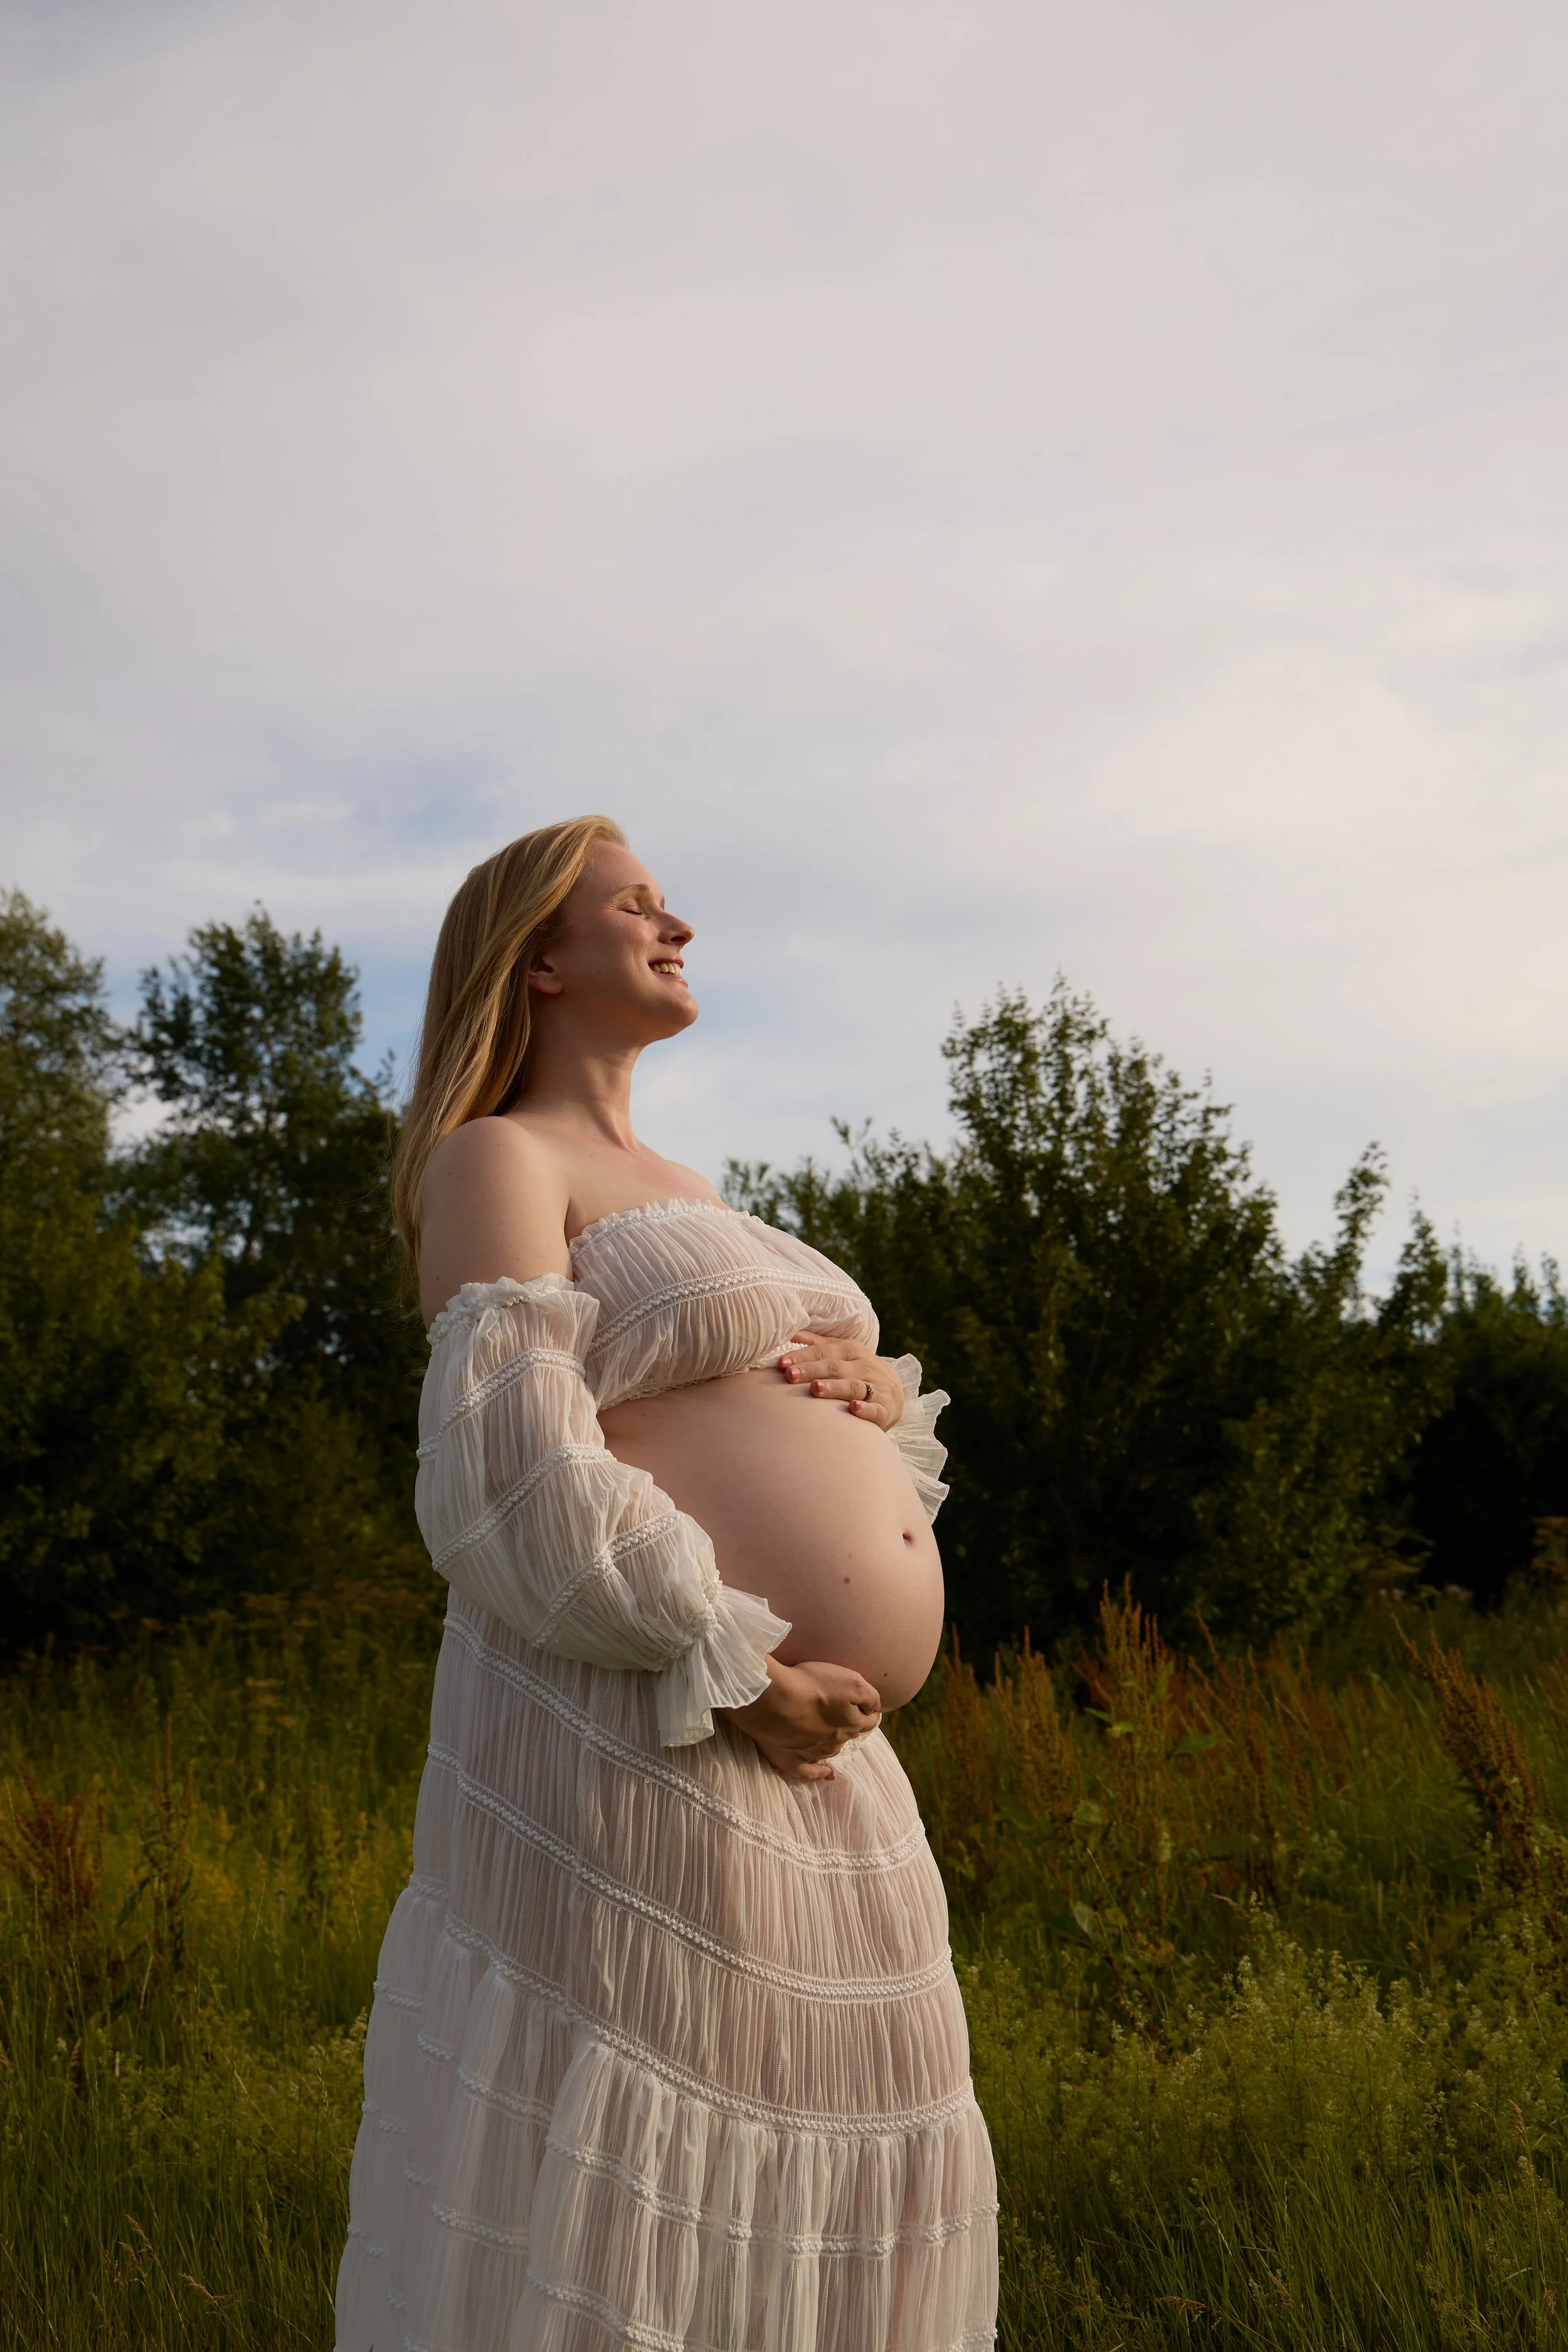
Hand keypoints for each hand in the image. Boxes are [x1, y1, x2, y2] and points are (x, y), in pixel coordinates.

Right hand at [720, 1658, 882, 1781]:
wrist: (773, 1699)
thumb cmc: (810, 1685)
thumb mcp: (851, 1681)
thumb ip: (869, 1696)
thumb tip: (875, 1708)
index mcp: (850, 1721)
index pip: (868, 1720)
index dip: (868, 1711)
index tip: (865, 1706)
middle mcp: (836, 1739)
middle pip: (849, 1734)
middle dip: (850, 1725)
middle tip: (842, 1714)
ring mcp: (813, 1752)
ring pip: (831, 1750)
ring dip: (834, 1743)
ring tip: (829, 1734)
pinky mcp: (791, 1760)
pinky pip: (809, 1772)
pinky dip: (820, 1773)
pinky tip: (827, 1774)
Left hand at [777, 1334, 904, 1428]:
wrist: (895, 1391)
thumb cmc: (859, 1370)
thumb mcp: (843, 1352)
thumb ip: (817, 1344)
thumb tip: (790, 1333)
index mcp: (851, 1350)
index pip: (824, 1351)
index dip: (802, 1357)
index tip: (782, 1363)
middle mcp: (864, 1366)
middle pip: (835, 1367)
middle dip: (812, 1370)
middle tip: (790, 1375)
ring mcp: (876, 1387)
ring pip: (853, 1386)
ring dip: (834, 1387)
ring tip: (815, 1389)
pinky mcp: (885, 1409)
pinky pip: (875, 1409)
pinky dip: (865, 1409)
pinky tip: (853, 1408)